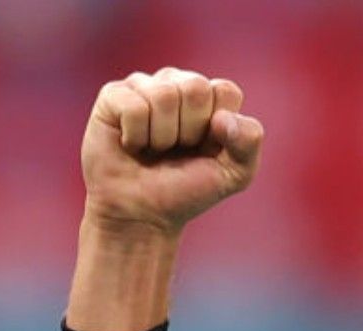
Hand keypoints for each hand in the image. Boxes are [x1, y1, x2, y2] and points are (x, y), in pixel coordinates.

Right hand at [81, 68, 264, 237]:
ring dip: (162, 136)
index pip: (225, 90)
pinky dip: (136, 136)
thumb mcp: (235, 174)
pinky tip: (131, 145)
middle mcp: (177, 84)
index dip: (218, 127)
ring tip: (154, 149)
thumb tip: (222, 117)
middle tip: (177, 149)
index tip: (205, 148)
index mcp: (210, 98)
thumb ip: (249, 141)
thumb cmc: (187, 190)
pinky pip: (134, 106)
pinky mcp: (113, 96)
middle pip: (195, 87)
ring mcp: (144, 86)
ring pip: (164, 95)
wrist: (142, 214)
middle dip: (190, 130)